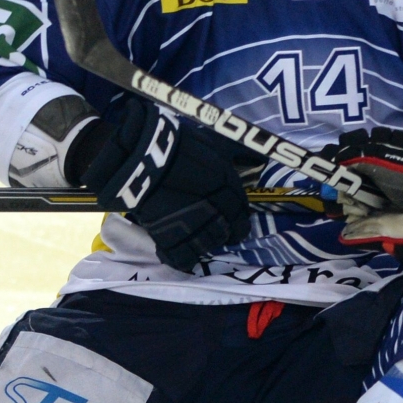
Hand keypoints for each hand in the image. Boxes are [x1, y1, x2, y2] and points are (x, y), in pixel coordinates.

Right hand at [79, 95, 250, 271]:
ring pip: (206, 246)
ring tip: (196, 239)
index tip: (234, 223)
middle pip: (225, 232)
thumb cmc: (180, 145)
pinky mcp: (168, 236)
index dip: (238, 221)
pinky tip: (182, 256)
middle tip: (216, 232)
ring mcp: (192, 226)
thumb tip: (260, 159)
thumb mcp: (214, 142)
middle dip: (223, 234)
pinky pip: (181, 257)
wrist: (143, 155)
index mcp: (228, 189)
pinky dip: (183, 259)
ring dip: (204, 244)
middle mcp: (216, 210)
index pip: (241, 214)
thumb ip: (237, 154)